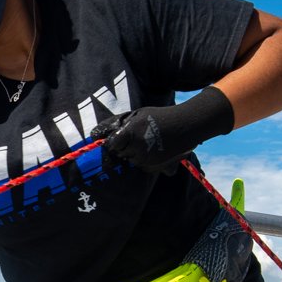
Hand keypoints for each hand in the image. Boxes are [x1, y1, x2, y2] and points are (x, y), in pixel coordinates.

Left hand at [92, 86, 233, 173]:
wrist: (186, 124)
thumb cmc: (159, 117)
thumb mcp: (137, 115)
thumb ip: (117, 125)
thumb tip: (95, 135)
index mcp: (131, 133)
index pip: (112, 145)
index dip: (115, 143)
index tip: (118, 141)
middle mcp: (137, 148)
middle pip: (121, 154)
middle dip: (125, 148)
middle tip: (139, 137)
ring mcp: (147, 159)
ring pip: (132, 161)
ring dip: (135, 154)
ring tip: (149, 142)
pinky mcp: (157, 167)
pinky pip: (144, 167)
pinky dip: (146, 161)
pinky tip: (156, 150)